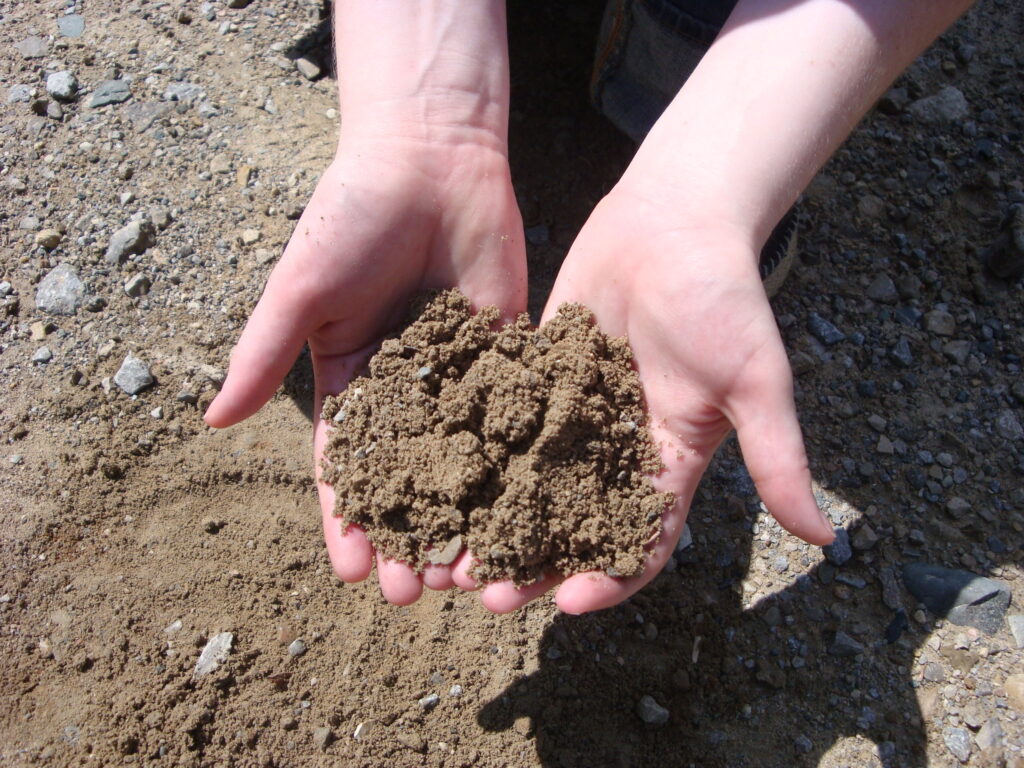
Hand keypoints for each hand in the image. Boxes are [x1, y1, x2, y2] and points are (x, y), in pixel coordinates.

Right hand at [204, 135, 525, 604]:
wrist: (430, 157)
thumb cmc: (352, 216)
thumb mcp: (301, 290)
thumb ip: (262, 355)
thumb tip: (213, 422)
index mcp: (350, 380)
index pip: (344, 466)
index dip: (345, 520)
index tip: (351, 573)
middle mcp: (404, 388)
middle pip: (406, 476)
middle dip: (408, 534)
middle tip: (411, 594)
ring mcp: (459, 374)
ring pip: (463, 458)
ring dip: (465, 514)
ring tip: (469, 571)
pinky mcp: (507, 354)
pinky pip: (511, 413)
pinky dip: (514, 462)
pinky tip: (522, 508)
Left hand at [476, 184, 832, 614]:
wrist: (673, 220)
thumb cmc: (724, 297)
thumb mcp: (755, 381)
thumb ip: (778, 458)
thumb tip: (828, 542)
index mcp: (667, 462)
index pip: (638, 540)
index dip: (609, 577)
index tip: (569, 602)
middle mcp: (614, 449)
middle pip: (570, 523)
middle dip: (534, 562)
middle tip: (491, 595)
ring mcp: (570, 415)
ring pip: (526, 483)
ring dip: (494, 522)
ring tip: (452, 557)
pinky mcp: (535, 377)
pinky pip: (501, 425)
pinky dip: (473, 455)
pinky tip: (434, 477)